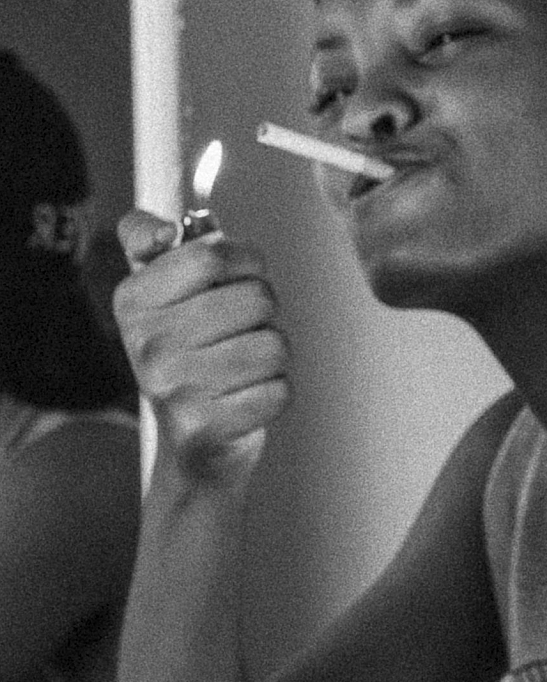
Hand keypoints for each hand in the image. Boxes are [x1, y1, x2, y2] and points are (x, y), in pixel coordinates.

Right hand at [114, 210, 289, 484]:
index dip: (245, 262)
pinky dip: (275, 393)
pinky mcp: (204, 427)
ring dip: (274, 356)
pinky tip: (246, 399)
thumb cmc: (190, 356)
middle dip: (264, 314)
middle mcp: (145, 344)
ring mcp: (172, 388)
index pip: (213, 254)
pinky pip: (278, 389)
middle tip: (239, 335)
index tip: (237, 280)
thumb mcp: (158, 292)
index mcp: (133, 301)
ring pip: (274, 345)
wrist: (194, 449)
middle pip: (256, 298)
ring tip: (244, 369)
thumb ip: (149, 240)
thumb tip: (164, 232)